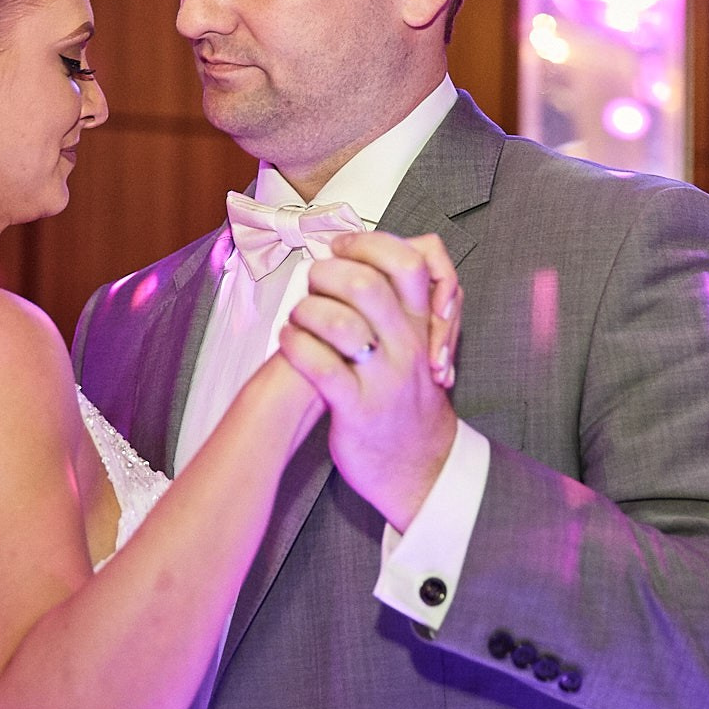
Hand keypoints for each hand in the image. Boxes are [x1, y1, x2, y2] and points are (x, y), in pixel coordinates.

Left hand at [278, 232, 461, 529]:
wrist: (419, 466)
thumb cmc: (404, 396)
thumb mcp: (416, 343)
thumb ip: (396, 302)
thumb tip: (356, 255)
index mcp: (420, 323)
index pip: (408, 260)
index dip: (367, 243)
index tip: (340, 248)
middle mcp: (406, 345)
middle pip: (366, 282)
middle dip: (327, 273)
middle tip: (312, 283)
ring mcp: (383, 377)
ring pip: (339, 321)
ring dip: (306, 311)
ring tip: (298, 318)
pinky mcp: (357, 408)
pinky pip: (320, 366)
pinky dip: (295, 345)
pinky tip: (288, 342)